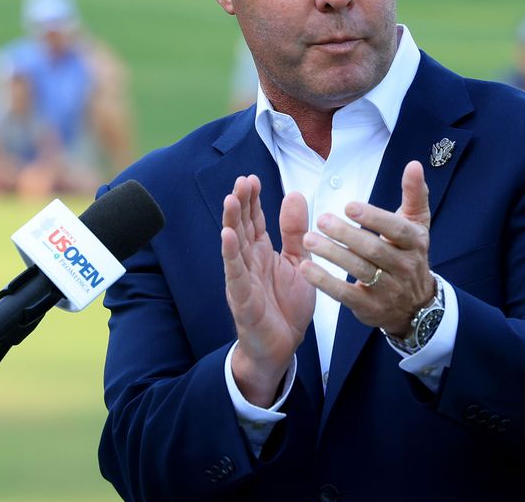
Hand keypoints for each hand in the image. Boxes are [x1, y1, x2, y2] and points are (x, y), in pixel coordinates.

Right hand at [222, 175, 313, 406]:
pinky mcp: (242, 299)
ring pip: (234, 246)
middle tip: (241, 181)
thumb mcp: (297, 261)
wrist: (283, 346)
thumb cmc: (287, 306)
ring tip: (230, 200)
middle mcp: (249, 262)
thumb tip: (294, 194)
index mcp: (262, 253)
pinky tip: (227, 237)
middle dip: (240, 204)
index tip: (251, 178)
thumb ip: (294, 231)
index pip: (254, 220)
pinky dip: (230, 255)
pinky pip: (235, 274)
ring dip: (231, 223)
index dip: (252, 200)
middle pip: (241, 228)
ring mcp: (242, 280)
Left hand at [300, 161, 434, 337]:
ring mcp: (388, 289)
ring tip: (308, 239)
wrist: (415, 305)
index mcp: (414, 242)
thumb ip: (414, 195)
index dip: (373, 217)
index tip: (349, 206)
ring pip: (359, 271)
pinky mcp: (370, 307)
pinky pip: (346, 295)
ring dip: (332, 255)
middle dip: (346, 235)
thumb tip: (414, 165)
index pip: (395, 229)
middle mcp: (404, 267)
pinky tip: (306, 269)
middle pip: (374, 250)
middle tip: (321, 219)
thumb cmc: (409, 254)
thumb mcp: (416, 225)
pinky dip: (325, 282)